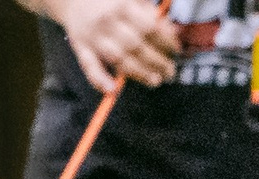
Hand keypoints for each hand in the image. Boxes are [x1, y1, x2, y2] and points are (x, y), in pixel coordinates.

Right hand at [49, 0, 177, 92]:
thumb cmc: (109, 2)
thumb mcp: (132, 0)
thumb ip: (151, 14)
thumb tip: (172, 32)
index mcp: (123, 6)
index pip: (150, 28)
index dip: (167, 42)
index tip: (176, 51)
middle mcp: (108, 22)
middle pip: (136, 46)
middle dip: (157, 61)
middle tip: (170, 71)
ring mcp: (94, 37)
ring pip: (118, 59)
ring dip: (139, 73)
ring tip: (155, 80)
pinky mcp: (81, 48)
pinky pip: (89, 66)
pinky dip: (99, 80)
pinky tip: (112, 89)